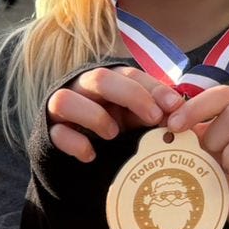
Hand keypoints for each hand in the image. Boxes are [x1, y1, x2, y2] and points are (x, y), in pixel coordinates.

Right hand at [46, 66, 182, 162]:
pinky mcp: (49, 134)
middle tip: (152, 117)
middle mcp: (81, 90)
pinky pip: (57, 134)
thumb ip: (152, 112)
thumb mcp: (135, 118)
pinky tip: (92, 155)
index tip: (174, 105)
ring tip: (113, 134)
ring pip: (65, 101)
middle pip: (99, 78)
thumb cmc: (113, 129)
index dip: (152, 87)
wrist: (78, 151)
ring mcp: (61, 112)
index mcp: (107, 82)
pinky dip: (77, 144)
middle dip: (130, 95)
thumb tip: (180, 112)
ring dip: (95, 116)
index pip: (128, 74)